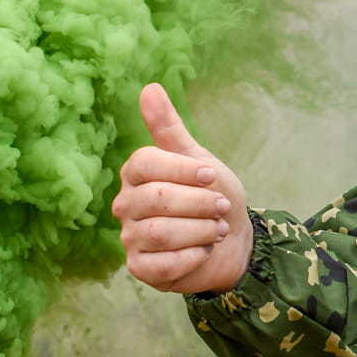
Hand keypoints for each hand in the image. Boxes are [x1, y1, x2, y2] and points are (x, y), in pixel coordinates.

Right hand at [113, 83, 252, 294]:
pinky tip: (205, 250)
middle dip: (199, 204)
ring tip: (216, 229)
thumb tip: (149, 87)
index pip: (146, 163)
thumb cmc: (210, 194)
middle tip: (221, 207)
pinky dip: (193, 257)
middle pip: (156, 199)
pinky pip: (163, 264)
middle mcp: (126, 204)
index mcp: (136, 173)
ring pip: (161, 233)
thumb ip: (170, 127)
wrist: (230, 240)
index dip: (182, 169)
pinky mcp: (141, 269)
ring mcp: (130, 238)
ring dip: (200, 231)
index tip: (210, 175)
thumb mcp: (197, 158)